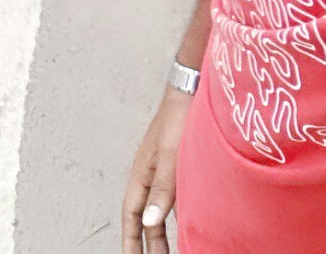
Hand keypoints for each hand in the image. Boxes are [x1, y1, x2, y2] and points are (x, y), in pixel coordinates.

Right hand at [122, 85, 192, 252]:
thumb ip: (162, 188)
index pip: (132, 215)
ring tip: (174, 248)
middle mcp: (152, 174)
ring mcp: (167, 169)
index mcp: (141, 173)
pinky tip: (191, 220)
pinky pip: (178, 194)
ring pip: (162, 207)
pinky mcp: (182, 163)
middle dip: (150, 241)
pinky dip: (181, 211)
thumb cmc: (179, 117)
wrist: (194, 88)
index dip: (131, 239)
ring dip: (165, 228)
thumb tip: (151, 221)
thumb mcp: (170, 155)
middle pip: (147, 216)